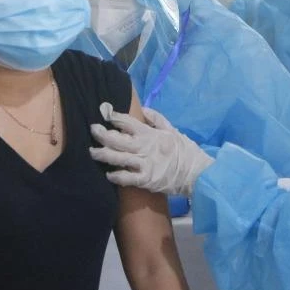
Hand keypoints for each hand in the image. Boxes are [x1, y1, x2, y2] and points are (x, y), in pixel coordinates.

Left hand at [90, 103, 213, 195]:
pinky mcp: (146, 180)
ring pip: (118, 158)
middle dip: (102, 134)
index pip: (128, 122)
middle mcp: (145, 147)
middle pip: (118, 139)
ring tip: (92, 151)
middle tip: (92, 129)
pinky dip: (116, 176)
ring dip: (103, 154)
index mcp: (151, 134)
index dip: (115, 117)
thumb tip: (143, 109)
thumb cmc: (185, 151)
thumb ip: (157, 119)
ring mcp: (145, 164)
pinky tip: (108, 174)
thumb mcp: (173, 130)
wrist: (197, 174)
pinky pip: (126, 178)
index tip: (104, 113)